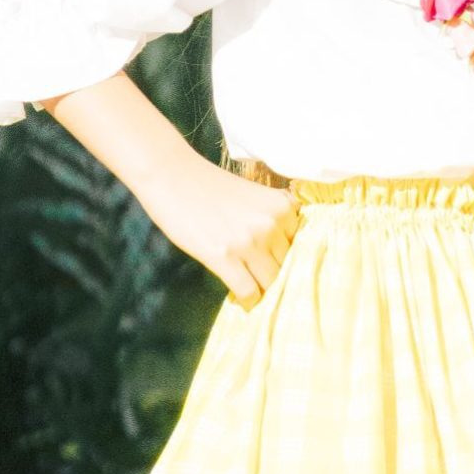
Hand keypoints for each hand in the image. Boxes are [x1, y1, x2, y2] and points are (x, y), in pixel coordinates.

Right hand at [33, 71, 301, 306]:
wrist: (170, 173)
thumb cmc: (209, 184)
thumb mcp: (255, 195)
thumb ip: (274, 219)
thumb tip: (285, 255)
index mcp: (283, 207)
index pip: (303, 247)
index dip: (292, 260)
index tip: (281, 268)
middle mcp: (272, 224)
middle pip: (290, 267)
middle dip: (278, 276)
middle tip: (264, 282)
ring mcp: (249, 241)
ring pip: (271, 283)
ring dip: (262, 290)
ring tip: (252, 291)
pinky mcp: (224, 256)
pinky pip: (248, 291)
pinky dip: (248, 301)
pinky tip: (241, 300)